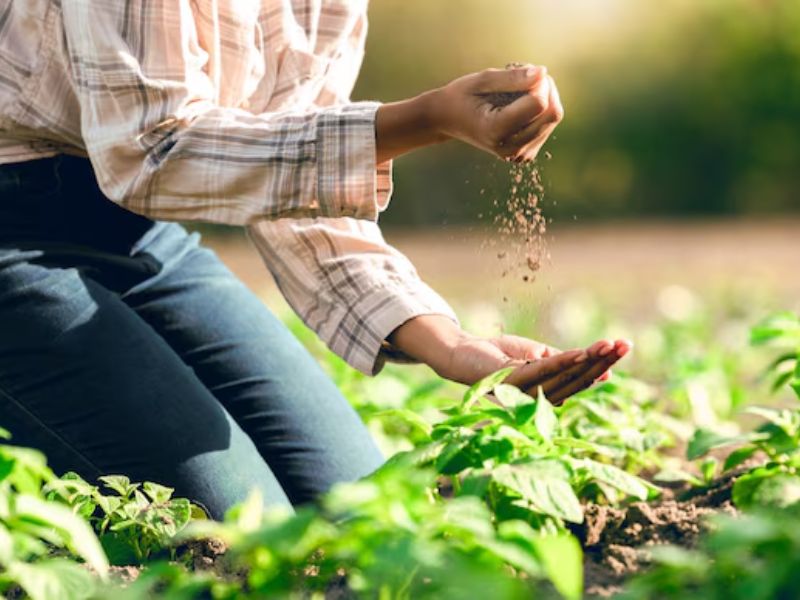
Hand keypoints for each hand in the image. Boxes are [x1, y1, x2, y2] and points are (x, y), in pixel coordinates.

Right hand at [374, 64, 563, 163]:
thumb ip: (512, 77)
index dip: (538, 82)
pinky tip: (522, 105)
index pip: (539, 103)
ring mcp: (518, 154)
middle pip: (551, 113)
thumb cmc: (462, 96)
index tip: (523, 70)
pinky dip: (541, 110)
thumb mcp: (482, 80)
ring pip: (553, 118)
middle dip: (545, 88)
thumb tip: (543, 73)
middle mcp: (510, 148)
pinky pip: (548, 125)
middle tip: (525, 75)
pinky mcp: (525, 153)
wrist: (448, 120)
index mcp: (496, 131)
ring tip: (520, 91)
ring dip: (544, 97)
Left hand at [435, 334, 629, 405]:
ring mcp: (527, 393)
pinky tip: (581, 353)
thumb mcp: (538, 354)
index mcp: (548, 391)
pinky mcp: (512, 384)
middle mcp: (540, 397)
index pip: (581, 379)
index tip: (623, 348)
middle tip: (626, 344)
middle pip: (578, 380)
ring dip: (590, 360)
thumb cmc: (500, 354)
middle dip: (604, 361)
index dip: (602, 365)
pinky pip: (543, 372)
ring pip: (565, 377)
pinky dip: (564, 362)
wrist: (465, 352)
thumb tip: (596, 366)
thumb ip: (563, 360)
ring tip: (610, 345)